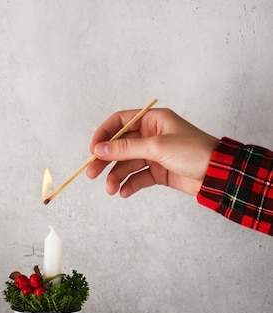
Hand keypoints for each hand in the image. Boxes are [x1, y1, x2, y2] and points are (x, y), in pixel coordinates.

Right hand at [86, 108, 218, 196]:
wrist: (219, 175)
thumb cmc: (194, 152)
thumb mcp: (156, 147)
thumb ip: (126, 148)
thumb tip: (99, 149)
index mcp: (153, 120)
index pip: (120, 122)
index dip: (104, 134)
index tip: (93, 150)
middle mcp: (152, 135)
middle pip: (120, 146)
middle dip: (105, 160)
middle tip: (92, 173)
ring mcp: (155, 154)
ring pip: (127, 164)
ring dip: (116, 176)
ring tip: (111, 189)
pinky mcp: (159, 171)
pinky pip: (138, 177)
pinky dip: (129, 184)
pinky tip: (124, 192)